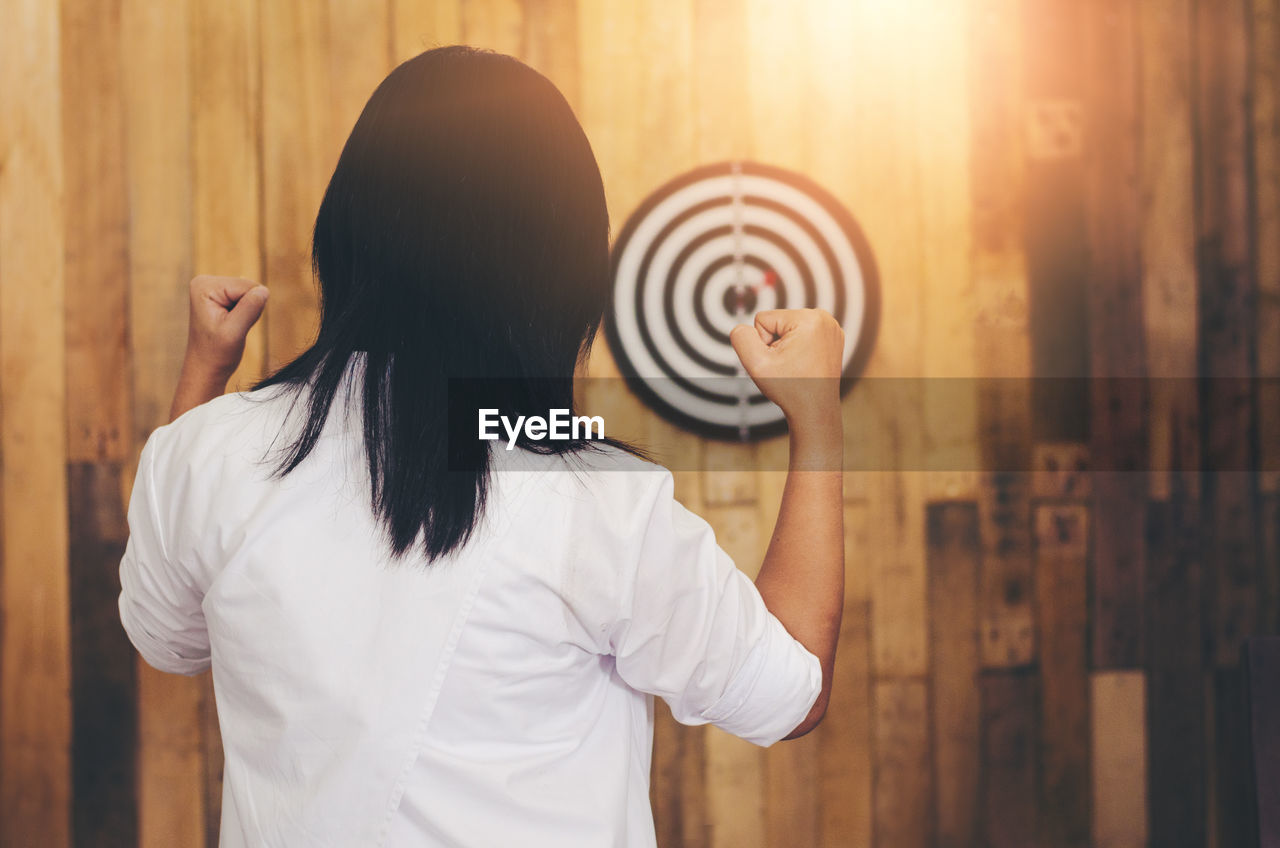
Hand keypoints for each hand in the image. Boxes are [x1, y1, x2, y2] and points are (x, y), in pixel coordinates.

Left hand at [182, 275, 268, 380]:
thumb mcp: (234, 331)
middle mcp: (206, 282)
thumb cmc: (216, 353)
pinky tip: (232, 324)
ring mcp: (212, 288)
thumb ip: (250, 308)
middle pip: (249, 287)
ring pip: (250, 293)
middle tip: (234, 327)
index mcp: (205, 286)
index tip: (234, 324)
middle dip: (249, 309)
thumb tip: (264, 290)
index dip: (250, 308)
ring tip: (233, 327)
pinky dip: (246, 313)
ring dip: (248, 312)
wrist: (206, 367)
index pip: (247, 286)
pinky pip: (246, 298)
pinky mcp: (219, 295)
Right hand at [729, 308, 844, 424]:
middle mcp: (823, 318)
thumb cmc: (790, 389)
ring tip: (797, 365)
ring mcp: (830, 327)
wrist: (815, 410)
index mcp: (808, 319)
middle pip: (777, 321)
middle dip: (776, 343)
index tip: (779, 361)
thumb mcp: (756, 364)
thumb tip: (741, 327)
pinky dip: (800, 348)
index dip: (763, 343)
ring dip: (787, 346)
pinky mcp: (832, 337)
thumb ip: (741, 338)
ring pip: (788, 328)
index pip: (763, 319)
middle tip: (788, 365)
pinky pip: (802, 334)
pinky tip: (805, 364)